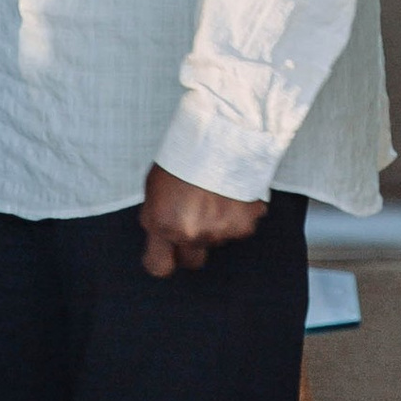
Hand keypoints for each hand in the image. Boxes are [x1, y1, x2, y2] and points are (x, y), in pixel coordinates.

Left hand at [141, 163, 266, 277]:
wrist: (222, 134)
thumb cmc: (184, 154)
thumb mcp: (155, 185)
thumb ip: (158, 215)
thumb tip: (162, 230)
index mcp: (162, 223)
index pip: (158, 266)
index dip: (163, 260)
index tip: (166, 253)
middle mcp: (190, 233)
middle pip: (191, 261)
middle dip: (191, 246)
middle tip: (195, 219)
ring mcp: (219, 231)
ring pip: (217, 239)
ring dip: (216, 224)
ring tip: (215, 192)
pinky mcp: (245, 224)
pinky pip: (240, 227)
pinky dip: (238, 213)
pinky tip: (233, 191)